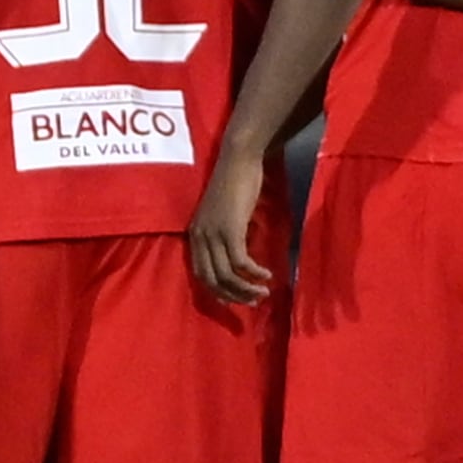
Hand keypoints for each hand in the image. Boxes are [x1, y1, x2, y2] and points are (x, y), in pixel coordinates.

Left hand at [188, 147, 274, 306]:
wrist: (238, 160)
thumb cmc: (234, 183)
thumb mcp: (223, 214)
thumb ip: (224, 234)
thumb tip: (238, 258)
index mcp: (195, 234)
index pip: (200, 274)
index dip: (217, 292)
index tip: (234, 301)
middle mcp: (200, 237)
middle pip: (211, 280)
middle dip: (232, 296)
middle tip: (253, 302)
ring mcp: (214, 234)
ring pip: (226, 275)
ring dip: (246, 289)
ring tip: (264, 292)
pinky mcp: (230, 230)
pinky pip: (241, 262)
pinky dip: (254, 273)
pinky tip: (267, 274)